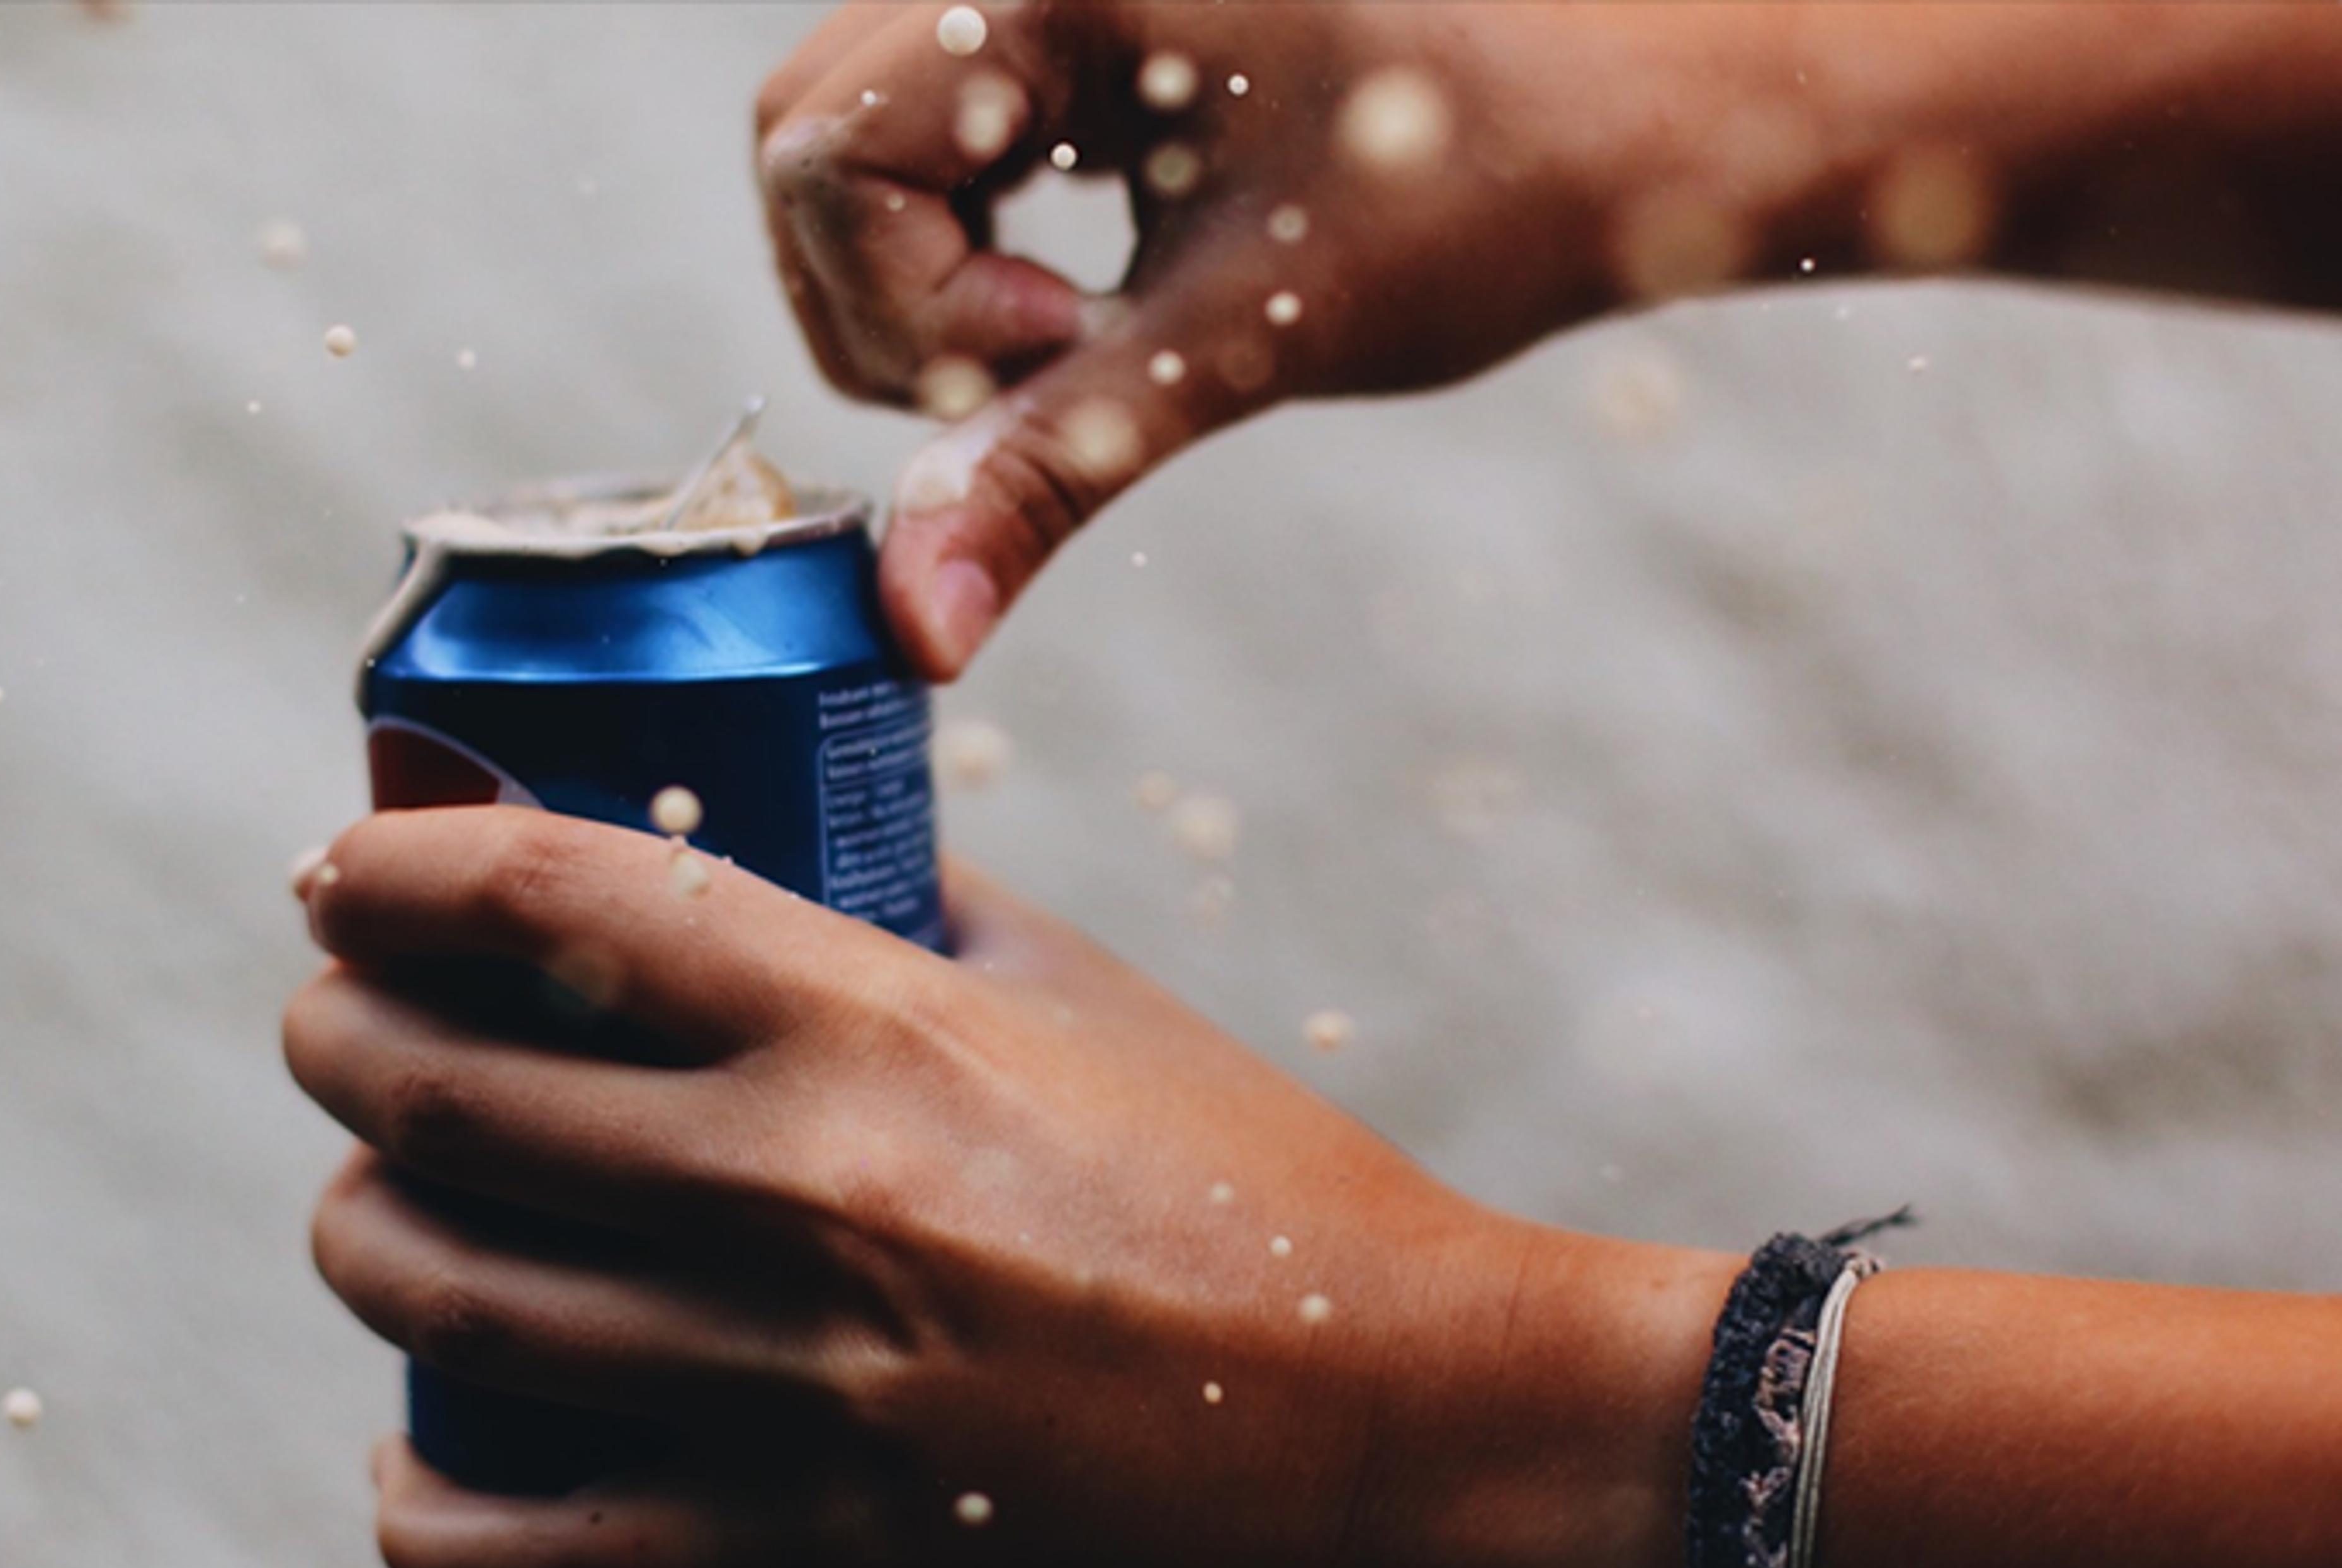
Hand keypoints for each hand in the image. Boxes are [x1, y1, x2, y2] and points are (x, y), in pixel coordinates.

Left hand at [285, 807, 1729, 1567]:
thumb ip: (910, 914)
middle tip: (337, 1018)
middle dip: (339, 1039)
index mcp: (881, 1026)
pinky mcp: (827, 1535)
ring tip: (369, 1195)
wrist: (1403, 1414)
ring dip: (357, 1233)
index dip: (401, 863)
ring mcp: (806, 1384)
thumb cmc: (1256, 1181)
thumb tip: (762, 859)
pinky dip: (431, 1505)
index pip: (557, 903)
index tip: (340, 865)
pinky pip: (546, 1547)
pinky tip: (415, 1446)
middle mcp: (810, 1192)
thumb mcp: (1086, 999)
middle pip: (451, 1098)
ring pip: (454, 1304)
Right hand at [753, 2, 1622, 677]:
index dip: (914, 299)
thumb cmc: (1475, 188)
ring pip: (866, 140)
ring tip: (1075, 336)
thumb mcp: (1239, 337)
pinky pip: (954, 128)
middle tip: (1047, 365)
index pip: (818, 150)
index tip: (1068, 346)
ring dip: (929, 279)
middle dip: (894, 299)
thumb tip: (913, 630)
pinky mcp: (1094, 20)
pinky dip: (981, 234)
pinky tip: (1080, 285)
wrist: (1634, 121)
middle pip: (811, 137)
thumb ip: (1049, 469)